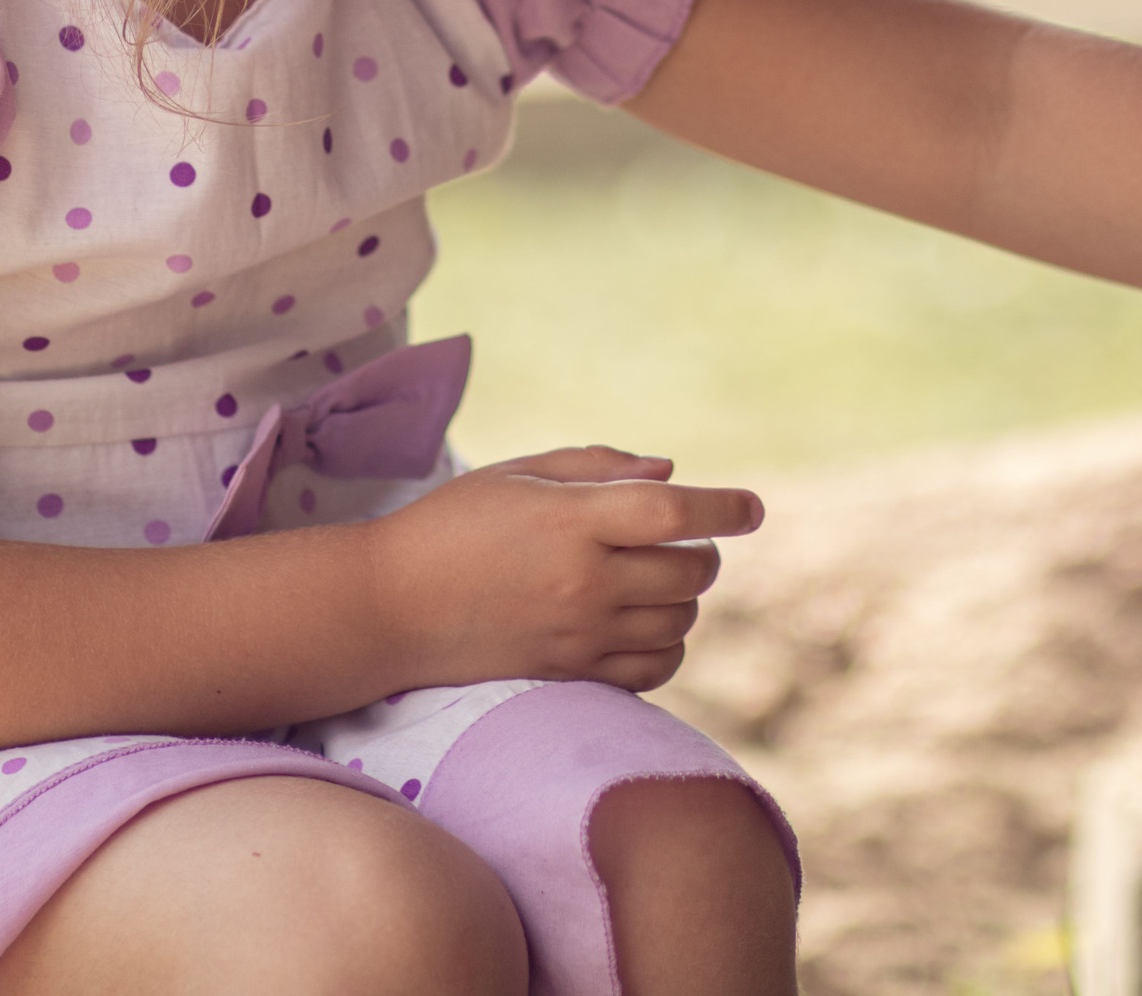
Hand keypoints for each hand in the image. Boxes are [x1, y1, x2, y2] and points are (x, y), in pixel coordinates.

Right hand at [364, 446, 762, 692]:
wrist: (388, 608)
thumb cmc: (452, 525)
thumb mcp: (518, 474)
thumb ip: (599, 466)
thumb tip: (672, 473)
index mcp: (570, 520)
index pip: (674, 514)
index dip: (724, 508)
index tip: (752, 507)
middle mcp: (582, 581)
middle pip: (689, 571)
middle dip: (702, 552)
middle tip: (682, 541)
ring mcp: (578, 635)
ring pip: (680, 622)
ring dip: (685, 598)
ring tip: (655, 580)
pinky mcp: (570, 674)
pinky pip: (654, 669)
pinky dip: (667, 646)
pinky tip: (645, 625)